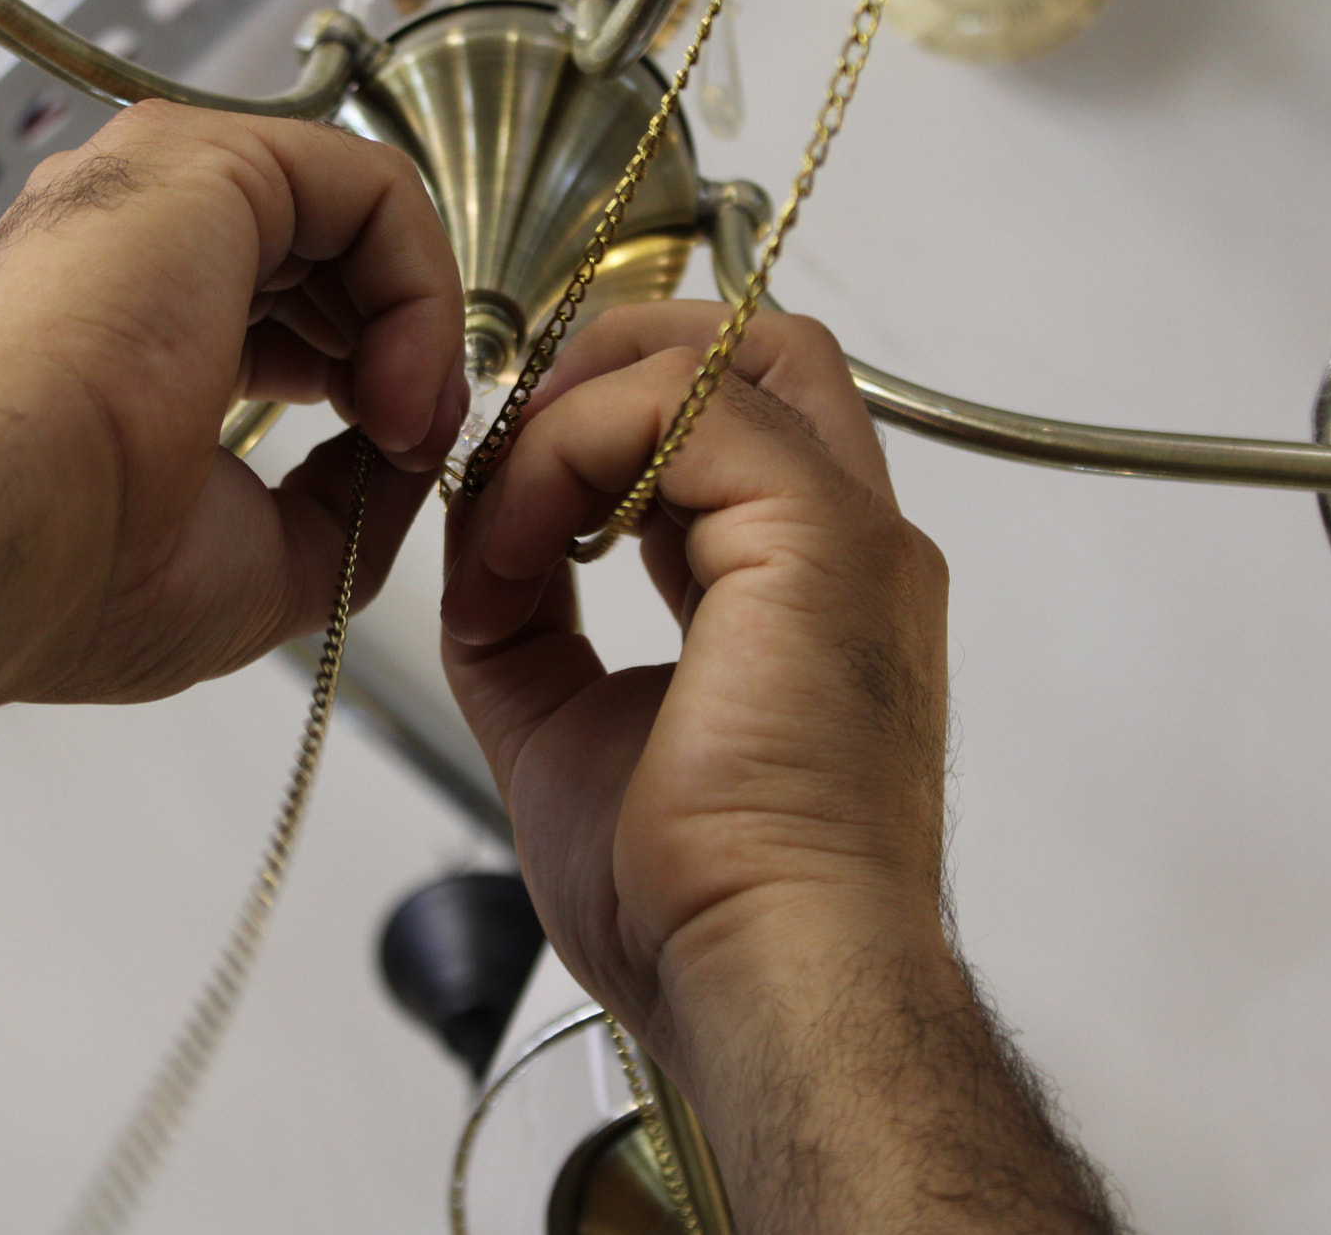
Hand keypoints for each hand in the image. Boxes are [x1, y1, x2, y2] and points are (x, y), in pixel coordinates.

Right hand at [0, 102, 467, 706]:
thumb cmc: (76, 573)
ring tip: (405, 429)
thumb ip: (344, 503)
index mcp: (129, 317)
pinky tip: (399, 384)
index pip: (288, 311)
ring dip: (418, 324)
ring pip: (358, 212)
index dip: (368, 378)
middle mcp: (142, 237)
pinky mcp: (207, 164)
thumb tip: (410, 456)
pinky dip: (421, 286)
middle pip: (329, 253)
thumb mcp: (258, 561)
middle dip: (402, 347)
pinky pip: (371, 189)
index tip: (395, 462)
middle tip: (415, 445)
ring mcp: (165, 186)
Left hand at [442, 301, 950, 1060]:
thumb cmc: (690, 898)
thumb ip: (529, 624)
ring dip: (578, 409)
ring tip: (501, 511)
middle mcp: (847, 546)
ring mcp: (849, 534)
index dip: (603, 427)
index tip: (502, 497)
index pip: (726, 431)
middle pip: (754, 354)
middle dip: (614, 364)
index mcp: (805, 592)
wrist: (755, 975)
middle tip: (513, 440)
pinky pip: (684, 410)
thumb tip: (481, 552)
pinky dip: (573, 447)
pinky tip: (517, 537)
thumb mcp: (563, 726)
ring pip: (722, 358)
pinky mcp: (817, 536)